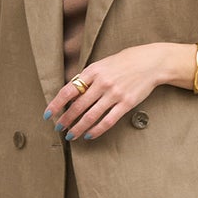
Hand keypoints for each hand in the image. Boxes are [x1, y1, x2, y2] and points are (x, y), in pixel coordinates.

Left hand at [44, 43, 169, 140]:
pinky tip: (89, 135)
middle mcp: (102, 83)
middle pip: (78, 106)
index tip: (48, 114)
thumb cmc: (124, 62)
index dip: (56, 104)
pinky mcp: (126, 103)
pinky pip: (107, 121)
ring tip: (71, 135)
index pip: (68, 90)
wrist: (150, 62)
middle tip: (58, 128)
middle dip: (65, 119)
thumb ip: (87, 78)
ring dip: (78, 128)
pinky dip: (96, 130)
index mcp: (93, 71)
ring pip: (90, 116)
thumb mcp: (102, 64)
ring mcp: (114, 94)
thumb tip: (70, 93)